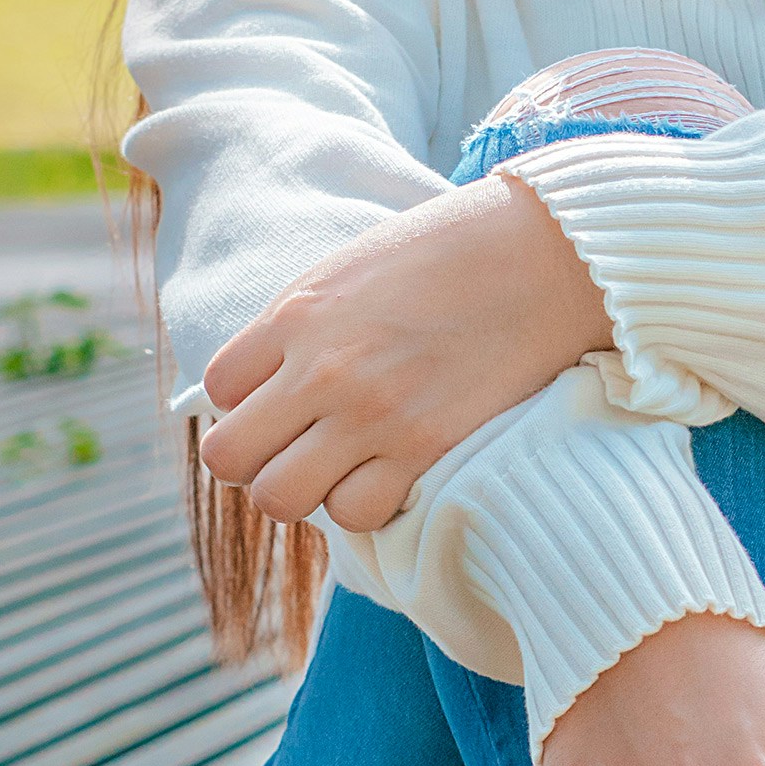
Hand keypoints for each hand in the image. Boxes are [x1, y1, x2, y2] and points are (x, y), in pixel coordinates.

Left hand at [198, 174, 609, 528]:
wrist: (548, 255)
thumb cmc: (455, 252)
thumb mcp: (352, 269)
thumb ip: (302, 325)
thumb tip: (269, 380)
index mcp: (296, 314)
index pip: (217, 390)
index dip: (247, 404)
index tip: (286, 401)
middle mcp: (321, 368)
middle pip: (230, 458)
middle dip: (259, 459)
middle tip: (302, 447)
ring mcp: (371, 412)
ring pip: (281, 498)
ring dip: (308, 489)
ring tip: (346, 465)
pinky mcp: (425, 446)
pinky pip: (357, 513)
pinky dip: (367, 502)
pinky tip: (393, 472)